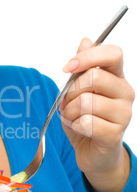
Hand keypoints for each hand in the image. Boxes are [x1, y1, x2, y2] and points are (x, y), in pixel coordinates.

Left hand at [59, 38, 134, 191]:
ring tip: (73, 117)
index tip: (68, 67)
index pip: (113, 54)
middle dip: (71, 91)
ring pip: (86, 102)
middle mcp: (125, 93)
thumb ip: (82, 68)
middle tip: (67, 102)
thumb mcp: (78, 90)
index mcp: (116, 77)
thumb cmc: (85, 118)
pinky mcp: (115, 134)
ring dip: (70, 111)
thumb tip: (86, 40)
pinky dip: (75, 126)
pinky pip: (86, 123)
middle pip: (94, 77)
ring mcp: (123, 114)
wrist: (92, 151)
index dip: (88, 57)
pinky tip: (80, 129)